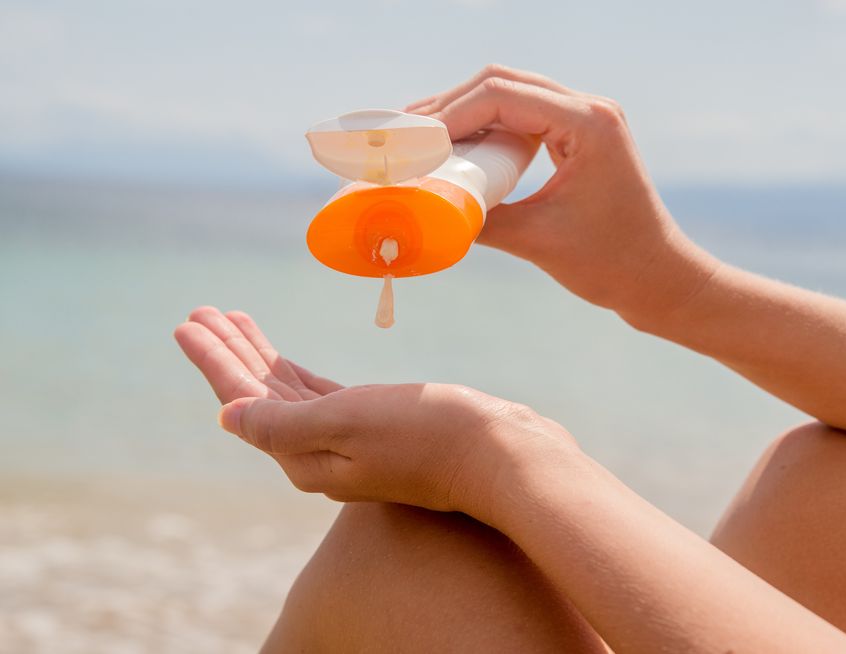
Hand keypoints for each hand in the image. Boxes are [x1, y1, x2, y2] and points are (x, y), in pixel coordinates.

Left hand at [174, 306, 581, 523]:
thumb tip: (229, 417)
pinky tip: (281, 359)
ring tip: (232, 319)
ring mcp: (348, 443)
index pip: (244, 401)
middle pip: (259, 395)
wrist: (499, 454)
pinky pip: (318, 396)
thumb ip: (284, 422)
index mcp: (304, 456)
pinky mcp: (375, 429)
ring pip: (287, 393)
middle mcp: (319, 455)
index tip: (187, 323)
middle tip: (201, 312)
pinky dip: (294, 372)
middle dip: (229, 351)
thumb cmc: (427, 434)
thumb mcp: (347, 423)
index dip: (213, 360)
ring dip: (258, 355)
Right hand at [406, 65, 718, 326]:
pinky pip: (525, 117)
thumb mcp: (537, 242)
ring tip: (424, 138)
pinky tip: (460, 148)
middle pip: (502, 82)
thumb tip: (427, 208)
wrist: (659, 279)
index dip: (450, 114)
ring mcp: (587, 120)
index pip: (502, 95)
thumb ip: (480, 219)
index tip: (415, 143)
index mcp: (589, 124)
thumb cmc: (611, 264)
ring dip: (466, 113)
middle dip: (450, 106)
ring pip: (511, 95)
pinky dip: (488, 127)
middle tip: (408, 135)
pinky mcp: (581, 137)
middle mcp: (590, 109)